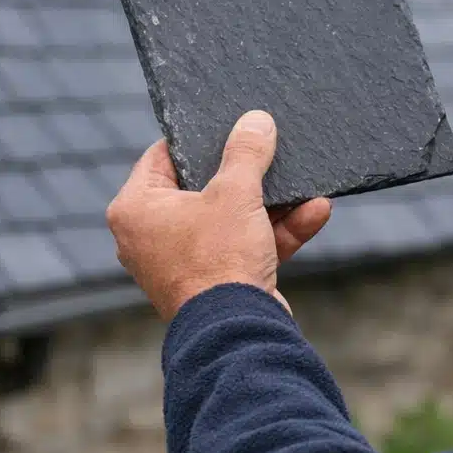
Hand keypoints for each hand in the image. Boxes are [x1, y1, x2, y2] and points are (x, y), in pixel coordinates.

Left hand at [106, 110, 331, 319]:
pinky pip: (246, 246)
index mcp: (136, 209)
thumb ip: (246, 152)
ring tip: (307, 184)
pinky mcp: (216, 282)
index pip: (162, 156)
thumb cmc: (219, 259)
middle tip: (270, 150)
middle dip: (248, 175)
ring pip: (232, 219)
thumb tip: (256, 120)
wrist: (237, 332)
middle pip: (203, 188)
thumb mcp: (236, 193)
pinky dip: (278, 232)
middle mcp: (152, 236)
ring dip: (274, 204)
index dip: (197, 138)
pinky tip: (316, 211)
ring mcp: (184, 262)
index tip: (228, 124)